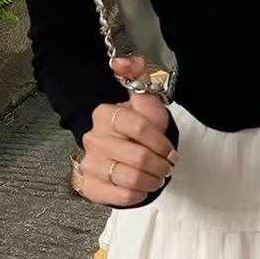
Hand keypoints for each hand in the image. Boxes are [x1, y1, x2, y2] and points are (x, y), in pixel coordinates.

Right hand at [78, 55, 177, 206]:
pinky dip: (136, 194)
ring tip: (158, 177)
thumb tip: (120, 62)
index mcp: (105, 114)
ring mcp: (89, 163)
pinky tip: (142, 188)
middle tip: (168, 167)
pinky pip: (117, 196)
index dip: (160, 141)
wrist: (122, 148)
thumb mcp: (144, 97)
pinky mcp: (88, 185)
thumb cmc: (138, 123)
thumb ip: (138, 73)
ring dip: (151, 181)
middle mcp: (93, 138)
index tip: (171, 150)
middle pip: (137, 156)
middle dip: (160, 164)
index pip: (139, 127)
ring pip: (129, 178)